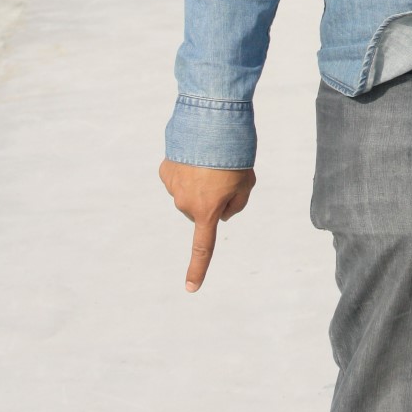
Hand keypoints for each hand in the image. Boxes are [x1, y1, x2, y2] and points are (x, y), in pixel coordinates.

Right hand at [158, 159, 255, 291]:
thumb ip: (236, 204)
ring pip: (189, 194)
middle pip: (201, 211)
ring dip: (200, 183)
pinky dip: (188, 171)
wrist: (211, 123)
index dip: (198, 269)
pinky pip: (179, 178)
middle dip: (211, 199)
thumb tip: (220, 211)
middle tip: (225, 175)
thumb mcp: (246, 183)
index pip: (203, 247)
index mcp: (207, 211)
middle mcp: (185, 204)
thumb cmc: (234, 156)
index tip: (191, 288)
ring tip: (212, 160)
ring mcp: (173, 188)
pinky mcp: (166, 172)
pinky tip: (196, 156)